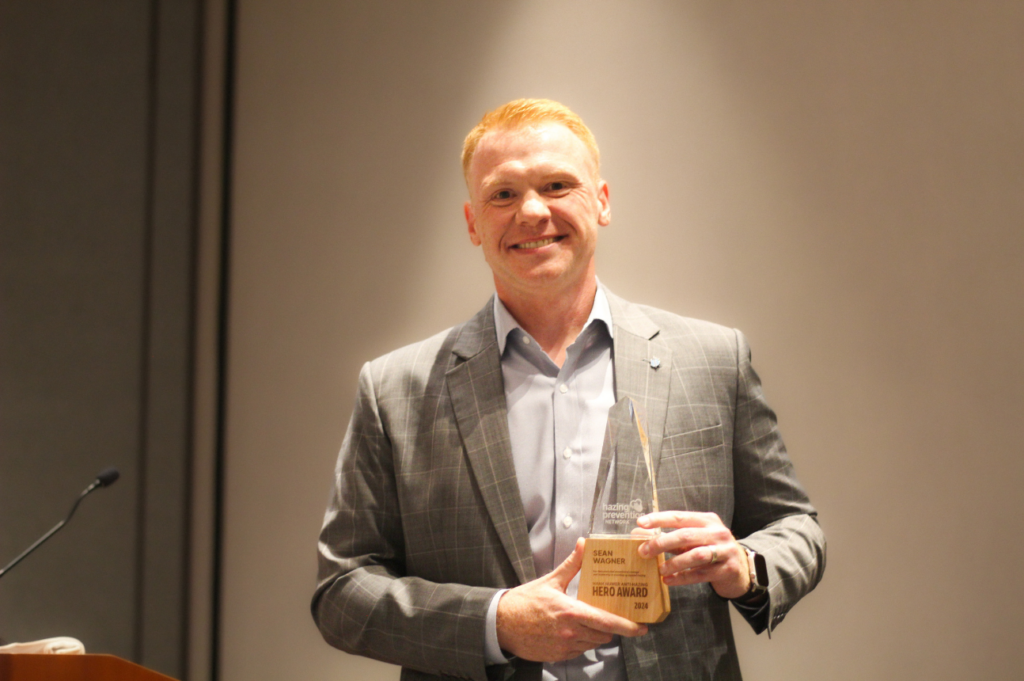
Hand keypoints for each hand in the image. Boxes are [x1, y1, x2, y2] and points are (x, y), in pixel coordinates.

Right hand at [496, 538, 647, 661]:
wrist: (501, 624)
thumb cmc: (524, 601)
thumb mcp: (550, 580)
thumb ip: (572, 564)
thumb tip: (584, 545)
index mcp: (570, 612)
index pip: (606, 622)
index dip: (627, 626)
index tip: (640, 627)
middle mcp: (570, 632)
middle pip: (603, 635)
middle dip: (608, 627)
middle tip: (607, 617)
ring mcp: (564, 646)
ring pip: (592, 644)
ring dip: (594, 634)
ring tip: (584, 621)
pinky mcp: (557, 656)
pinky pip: (578, 651)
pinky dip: (580, 642)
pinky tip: (570, 630)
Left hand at [636, 511, 750, 599]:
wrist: (741, 568)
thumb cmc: (711, 550)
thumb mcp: (696, 540)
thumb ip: (673, 538)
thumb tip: (641, 536)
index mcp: (707, 520)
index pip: (680, 517)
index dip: (659, 519)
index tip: (641, 523)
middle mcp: (718, 533)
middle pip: (686, 535)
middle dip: (662, 543)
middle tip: (644, 551)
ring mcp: (725, 551)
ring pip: (696, 555)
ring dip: (675, 562)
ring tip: (660, 569)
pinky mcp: (727, 569)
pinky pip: (702, 574)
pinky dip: (683, 577)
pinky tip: (669, 580)